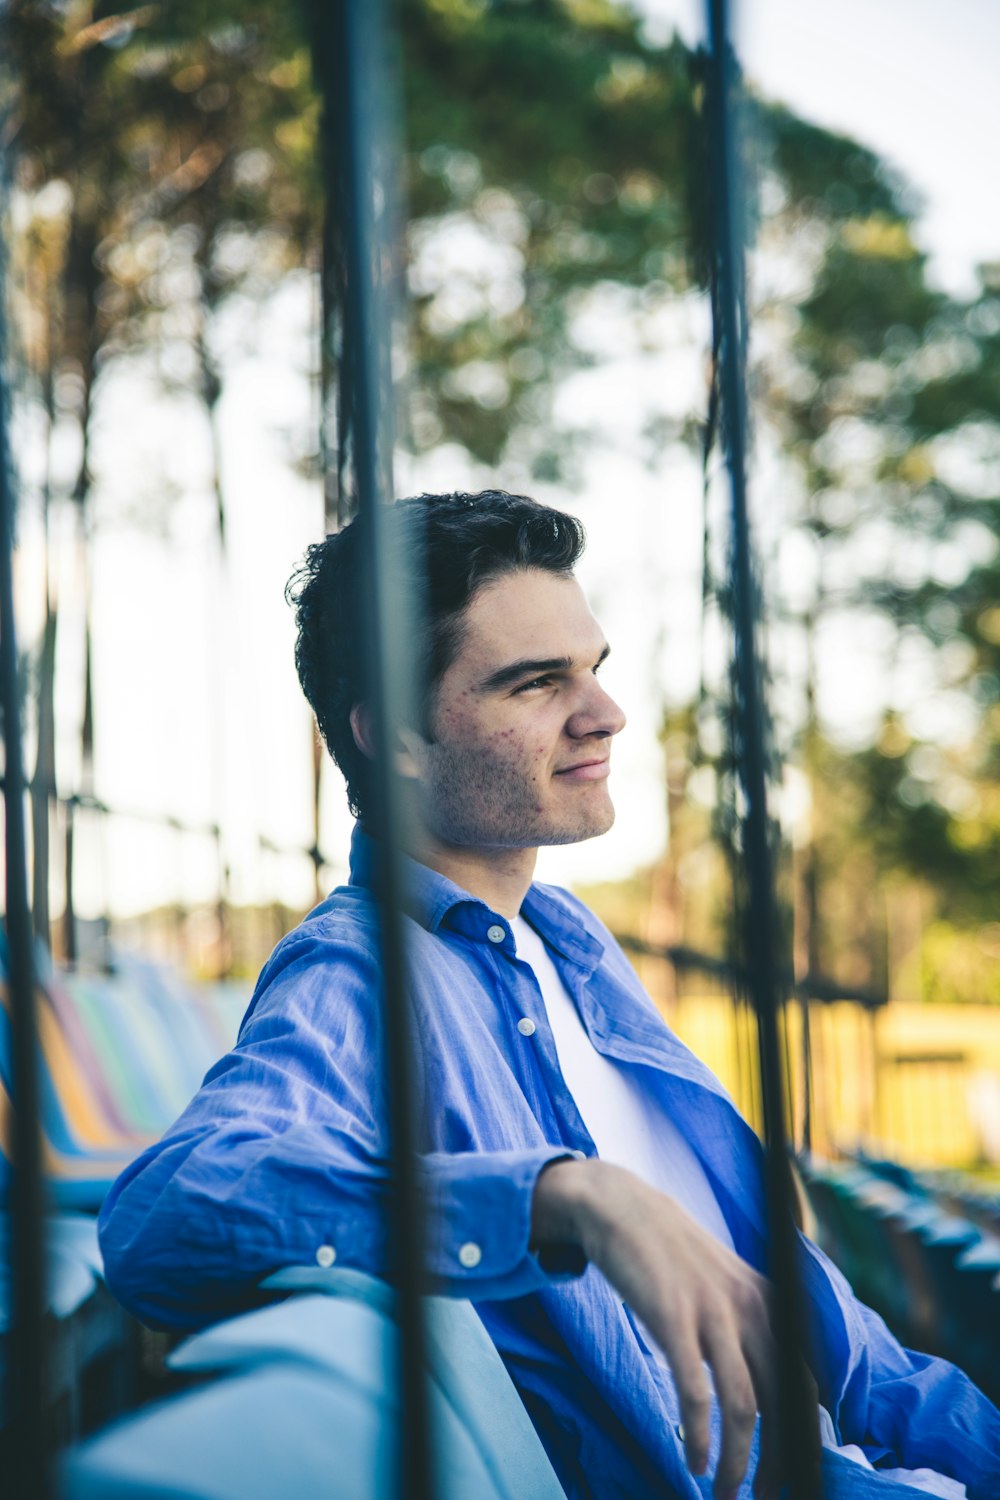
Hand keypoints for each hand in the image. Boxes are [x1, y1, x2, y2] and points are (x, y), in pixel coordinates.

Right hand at [531, 1158, 786, 1499]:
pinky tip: (692, 1461)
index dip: (803, 1437)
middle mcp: (750, 1306)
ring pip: (743, 1407)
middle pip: (780, 1404)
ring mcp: (713, 1312)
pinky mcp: (673, 1318)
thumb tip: (767, 1396)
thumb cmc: (670, 1255)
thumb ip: (747, 1329)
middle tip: (765, 1498)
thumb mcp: (723, 1284)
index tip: (793, 1476)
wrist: (619, 1207)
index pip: (803, 1384)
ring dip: (736, 1463)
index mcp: (769, 1300)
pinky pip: (695, 1394)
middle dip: (777, 1463)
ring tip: (722, 1494)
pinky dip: (698, 1436)